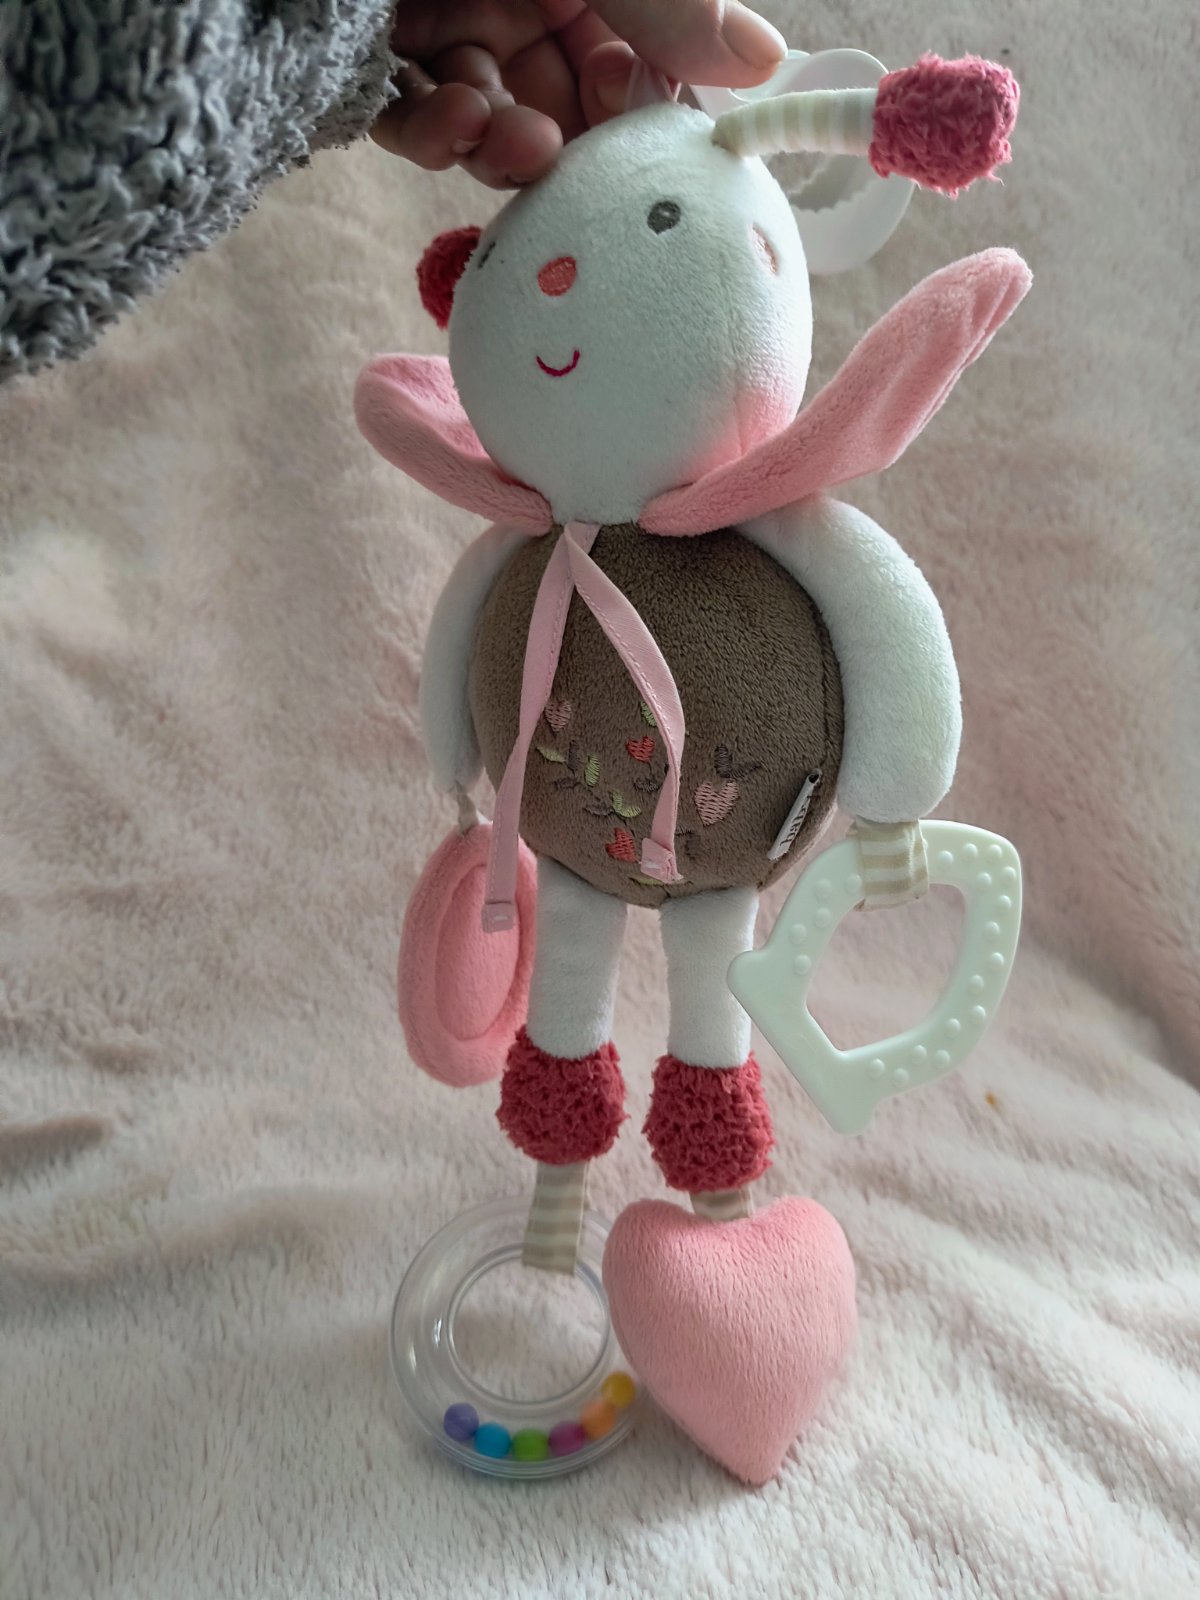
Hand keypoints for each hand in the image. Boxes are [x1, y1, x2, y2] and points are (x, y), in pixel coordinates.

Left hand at [371, 0, 785, 187]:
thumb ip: (670, 2)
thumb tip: (768, 61)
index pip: (631, 66)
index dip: (640, 109)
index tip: (645, 132)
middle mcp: (517, 2)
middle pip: (560, 114)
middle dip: (566, 147)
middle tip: (565, 154)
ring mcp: (445, 29)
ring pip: (485, 127)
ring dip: (500, 146)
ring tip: (507, 137)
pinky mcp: (374, 55)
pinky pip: (408, 118)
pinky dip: (432, 132)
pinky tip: (454, 120)